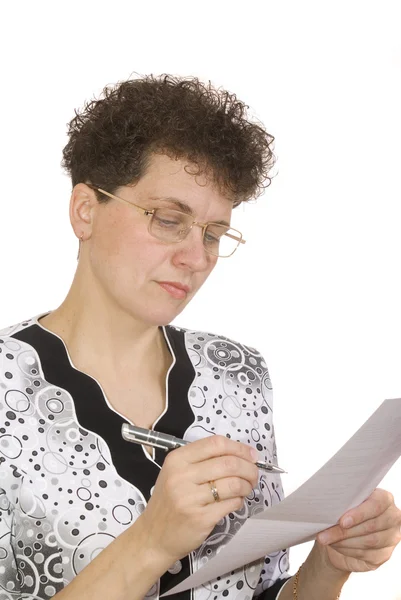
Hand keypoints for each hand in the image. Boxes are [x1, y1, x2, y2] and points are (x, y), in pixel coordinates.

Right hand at [137, 435, 258, 565]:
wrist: (153, 536)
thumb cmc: (169, 502)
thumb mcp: (176, 473)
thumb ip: (203, 460)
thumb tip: (242, 454)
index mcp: (177, 459)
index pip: (215, 444)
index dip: (239, 448)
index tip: (251, 455)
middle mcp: (182, 476)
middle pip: (228, 463)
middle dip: (249, 468)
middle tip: (254, 474)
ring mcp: (190, 498)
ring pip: (233, 483)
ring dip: (247, 485)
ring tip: (246, 488)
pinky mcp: (200, 518)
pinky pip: (231, 503)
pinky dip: (239, 501)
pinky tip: (235, 501)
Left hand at [316, 488, 400, 572]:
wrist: (342, 533)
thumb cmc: (343, 512)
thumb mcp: (343, 502)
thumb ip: (342, 502)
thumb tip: (329, 507)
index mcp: (384, 498)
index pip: (376, 504)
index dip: (360, 514)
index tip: (342, 521)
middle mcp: (392, 517)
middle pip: (371, 526)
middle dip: (344, 531)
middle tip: (324, 535)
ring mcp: (391, 537)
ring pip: (369, 542)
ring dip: (344, 542)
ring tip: (326, 539)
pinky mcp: (384, 554)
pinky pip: (366, 554)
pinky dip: (347, 550)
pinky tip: (336, 546)